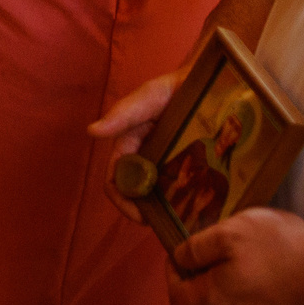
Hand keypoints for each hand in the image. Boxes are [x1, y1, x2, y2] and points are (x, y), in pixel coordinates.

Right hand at [90, 65, 188, 217]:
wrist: (211, 82)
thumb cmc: (174, 86)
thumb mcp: (149, 97)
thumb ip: (123, 114)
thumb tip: (92, 131)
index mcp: (131, 146)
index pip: (117, 181)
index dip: (123, 201)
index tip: (140, 216)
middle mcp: (148, 158)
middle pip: (139, 194)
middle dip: (147, 211)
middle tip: (166, 223)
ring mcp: (171, 165)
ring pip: (163, 195)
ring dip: (168, 209)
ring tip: (184, 220)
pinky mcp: (193, 167)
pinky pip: (187, 190)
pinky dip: (189, 201)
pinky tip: (201, 209)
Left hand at [167, 209, 303, 304]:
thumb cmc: (276, 247)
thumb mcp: (230, 233)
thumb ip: (198, 248)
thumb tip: (178, 259)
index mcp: (217, 298)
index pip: (178, 301)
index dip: (170, 276)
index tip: (179, 251)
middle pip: (202, 296)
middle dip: (200, 269)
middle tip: (212, 240)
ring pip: (226, 293)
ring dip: (224, 270)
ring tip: (239, 243)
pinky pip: (248, 293)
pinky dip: (245, 275)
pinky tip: (260, 254)